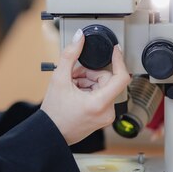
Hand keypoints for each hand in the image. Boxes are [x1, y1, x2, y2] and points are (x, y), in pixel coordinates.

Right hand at [40, 29, 130, 145]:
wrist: (50, 133)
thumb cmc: (54, 113)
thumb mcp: (59, 78)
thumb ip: (70, 55)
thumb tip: (79, 38)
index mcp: (100, 103)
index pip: (121, 77)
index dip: (119, 60)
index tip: (115, 51)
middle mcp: (107, 112)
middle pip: (107, 80)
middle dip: (90, 74)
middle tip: (73, 76)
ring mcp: (106, 116)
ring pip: (103, 87)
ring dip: (88, 82)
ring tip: (72, 86)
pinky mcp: (103, 118)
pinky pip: (101, 96)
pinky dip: (89, 90)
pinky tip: (76, 93)